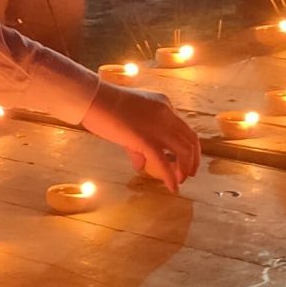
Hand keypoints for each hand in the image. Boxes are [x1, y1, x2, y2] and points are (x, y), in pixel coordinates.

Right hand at [80, 83, 200, 188]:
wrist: (93, 98)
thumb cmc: (104, 106)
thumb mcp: (128, 120)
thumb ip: (137, 142)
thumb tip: (140, 164)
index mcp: (164, 104)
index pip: (182, 127)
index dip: (185, 145)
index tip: (180, 158)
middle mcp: (166, 114)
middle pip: (190, 139)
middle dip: (192, 159)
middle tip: (188, 173)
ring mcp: (158, 127)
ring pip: (183, 151)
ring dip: (184, 169)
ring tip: (180, 181)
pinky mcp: (146, 140)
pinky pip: (164, 163)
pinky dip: (171, 177)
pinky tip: (172, 188)